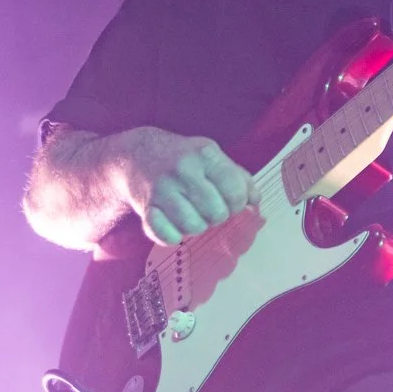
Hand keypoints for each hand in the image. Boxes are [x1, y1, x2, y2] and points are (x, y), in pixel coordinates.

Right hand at [123, 128, 258, 245]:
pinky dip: (173, 236)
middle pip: (217, 213)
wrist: (137, 156)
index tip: (231, 202)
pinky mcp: (146, 208)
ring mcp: (163, 189)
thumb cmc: (183, 159)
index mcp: (205, 154)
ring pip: (194, 227)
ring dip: (196, 226)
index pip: (235, 190)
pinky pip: (167, 236)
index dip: (238, 203)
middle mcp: (184, 169)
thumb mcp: (211, 157)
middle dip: (217, 216)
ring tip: (191, 214)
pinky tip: (173, 224)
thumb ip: (238, 177)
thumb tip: (255, 202)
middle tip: (207, 208)